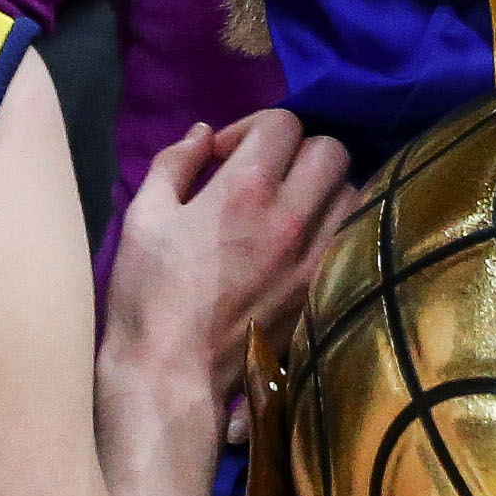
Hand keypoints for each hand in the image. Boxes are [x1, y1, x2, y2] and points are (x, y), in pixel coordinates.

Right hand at [103, 113, 353, 420]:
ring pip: (351, 190)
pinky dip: (334, 226)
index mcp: (245, 189)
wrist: (173, 372)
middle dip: (295, 149)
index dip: (251, 127)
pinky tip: (304, 239)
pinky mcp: (323, 288)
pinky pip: (351, 237)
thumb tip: (203, 133)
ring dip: (323, 187)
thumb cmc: (149, 293)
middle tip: (262, 175)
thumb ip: (175, 163)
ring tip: (290, 205)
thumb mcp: (144, 215)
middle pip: (329, 149)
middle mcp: (292, 216)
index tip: (224, 156)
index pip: (282, 123)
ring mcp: (315, 256)